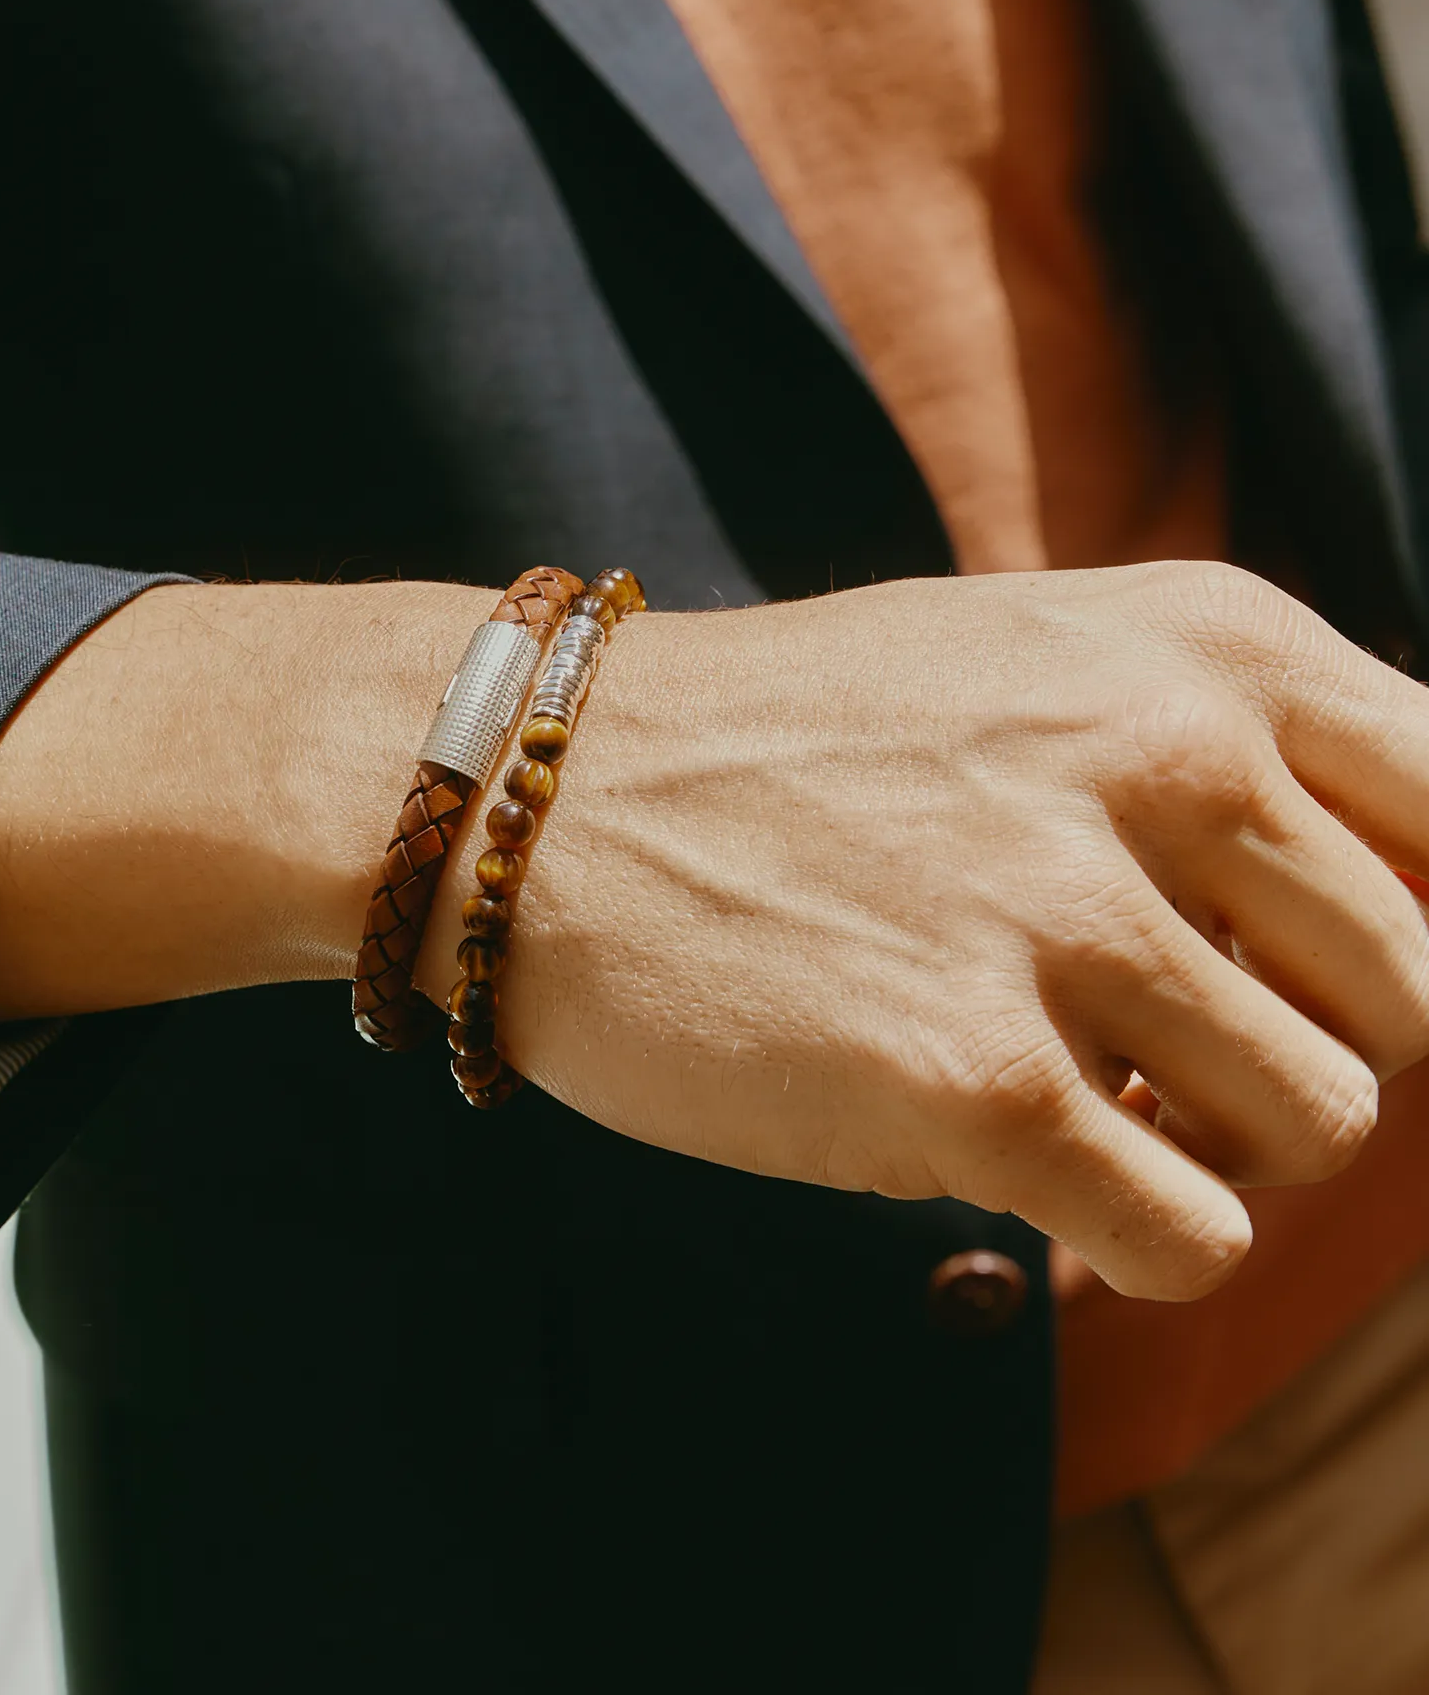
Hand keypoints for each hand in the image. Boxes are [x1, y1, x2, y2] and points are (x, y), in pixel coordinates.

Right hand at [420, 562, 1428, 1300]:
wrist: (546, 799)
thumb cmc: (792, 747)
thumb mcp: (1031, 664)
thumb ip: (1220, 749)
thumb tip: (1398, 911)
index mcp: (1201, 643)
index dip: (1417, 930)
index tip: (1311, 982)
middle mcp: (1161, 757)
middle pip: (1413, 995)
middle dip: (1306, 1053)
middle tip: (1162, 1056)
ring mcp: (1063, 916)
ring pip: (1321, 1128)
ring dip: (1214, 1150)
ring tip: (1080, 1108)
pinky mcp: (971, 1078)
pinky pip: (1191, 1237)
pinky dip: (1136, 1243)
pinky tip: (1034, 1188)